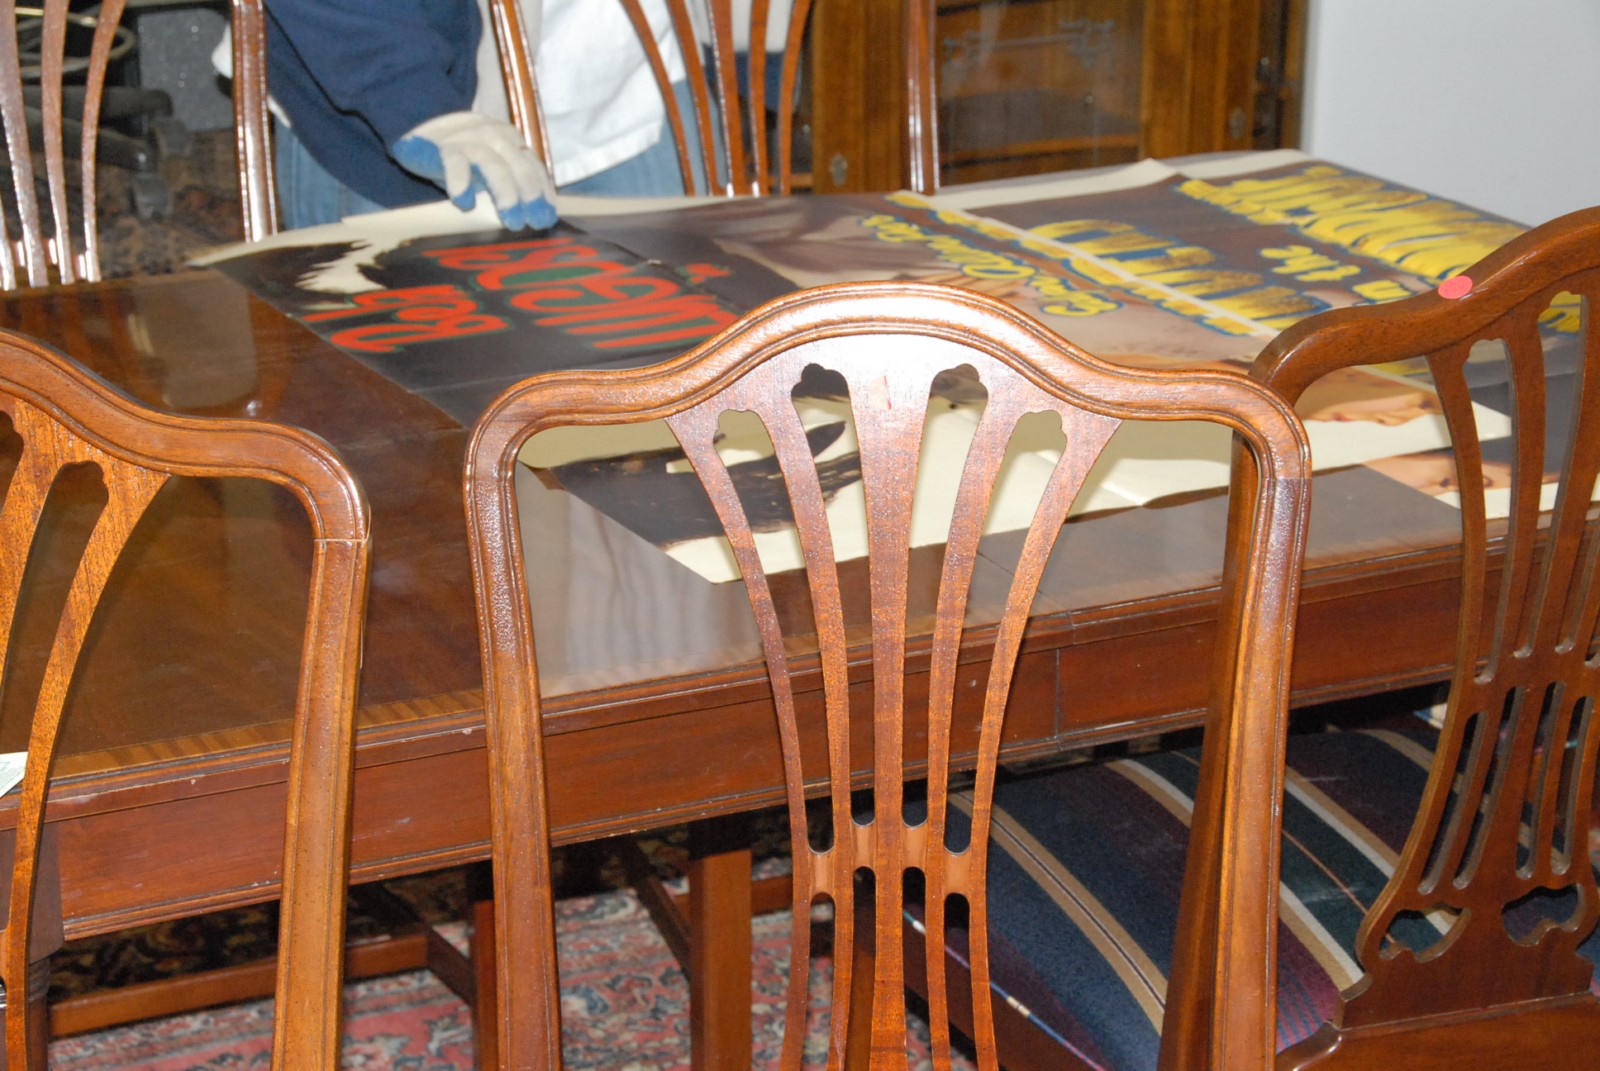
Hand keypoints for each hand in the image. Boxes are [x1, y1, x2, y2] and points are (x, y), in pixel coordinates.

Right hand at [392, 112, 556, 230]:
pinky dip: (460, 182)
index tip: (548, 218)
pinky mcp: (442, 147)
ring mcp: (469, 138)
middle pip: (518, 165)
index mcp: (512, 141)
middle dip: (529, 195)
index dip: (542, 192)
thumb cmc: (465, 160)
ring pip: (492, 164)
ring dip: (505, 192)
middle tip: (533, 222)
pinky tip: (464, 202)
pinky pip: (455, 163)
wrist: (422, 138)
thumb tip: (541, 216)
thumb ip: (513, 183)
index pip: (533, 166)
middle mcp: (494, 135)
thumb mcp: (493, 168)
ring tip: (511, 219)